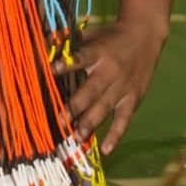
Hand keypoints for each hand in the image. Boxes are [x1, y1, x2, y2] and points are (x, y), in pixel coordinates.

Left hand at [54, 19, 165, 155]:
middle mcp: (111, 71)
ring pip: (105, 108)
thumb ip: (67, 42)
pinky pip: (124, 120)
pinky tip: (105, 151)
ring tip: (77, 138)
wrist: (145, 36)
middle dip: (75, 107)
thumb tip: (40, 44)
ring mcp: (123, 87)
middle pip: (92, 91)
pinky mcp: (133, 99)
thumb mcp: (90, 34)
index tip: (52, 69)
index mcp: (98, 52)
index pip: (82, 57)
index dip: (68, 63)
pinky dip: (115, 136)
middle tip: (60, 121)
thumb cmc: (110, 36)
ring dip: (90, 124)